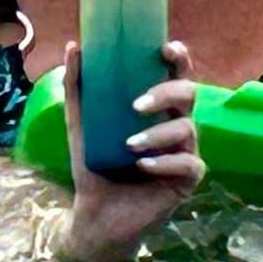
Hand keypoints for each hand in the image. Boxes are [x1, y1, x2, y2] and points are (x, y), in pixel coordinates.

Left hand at [61, 39, 205, 261]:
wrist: (95, 214)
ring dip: (157, 134)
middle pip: (188, 95)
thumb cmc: (94, 165)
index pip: (175, 75)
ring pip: (187, 129)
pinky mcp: (186, 180)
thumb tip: (74, 47)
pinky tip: (144, 166)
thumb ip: (78, 88)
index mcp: (157, 108)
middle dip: (166, 93)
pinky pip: (188, 164)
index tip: (165, 48)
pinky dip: (165, 162)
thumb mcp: (80, 125)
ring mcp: (184, 151)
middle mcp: (175, 124)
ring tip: (129, 145)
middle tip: (136, 105)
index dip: (178, 58)